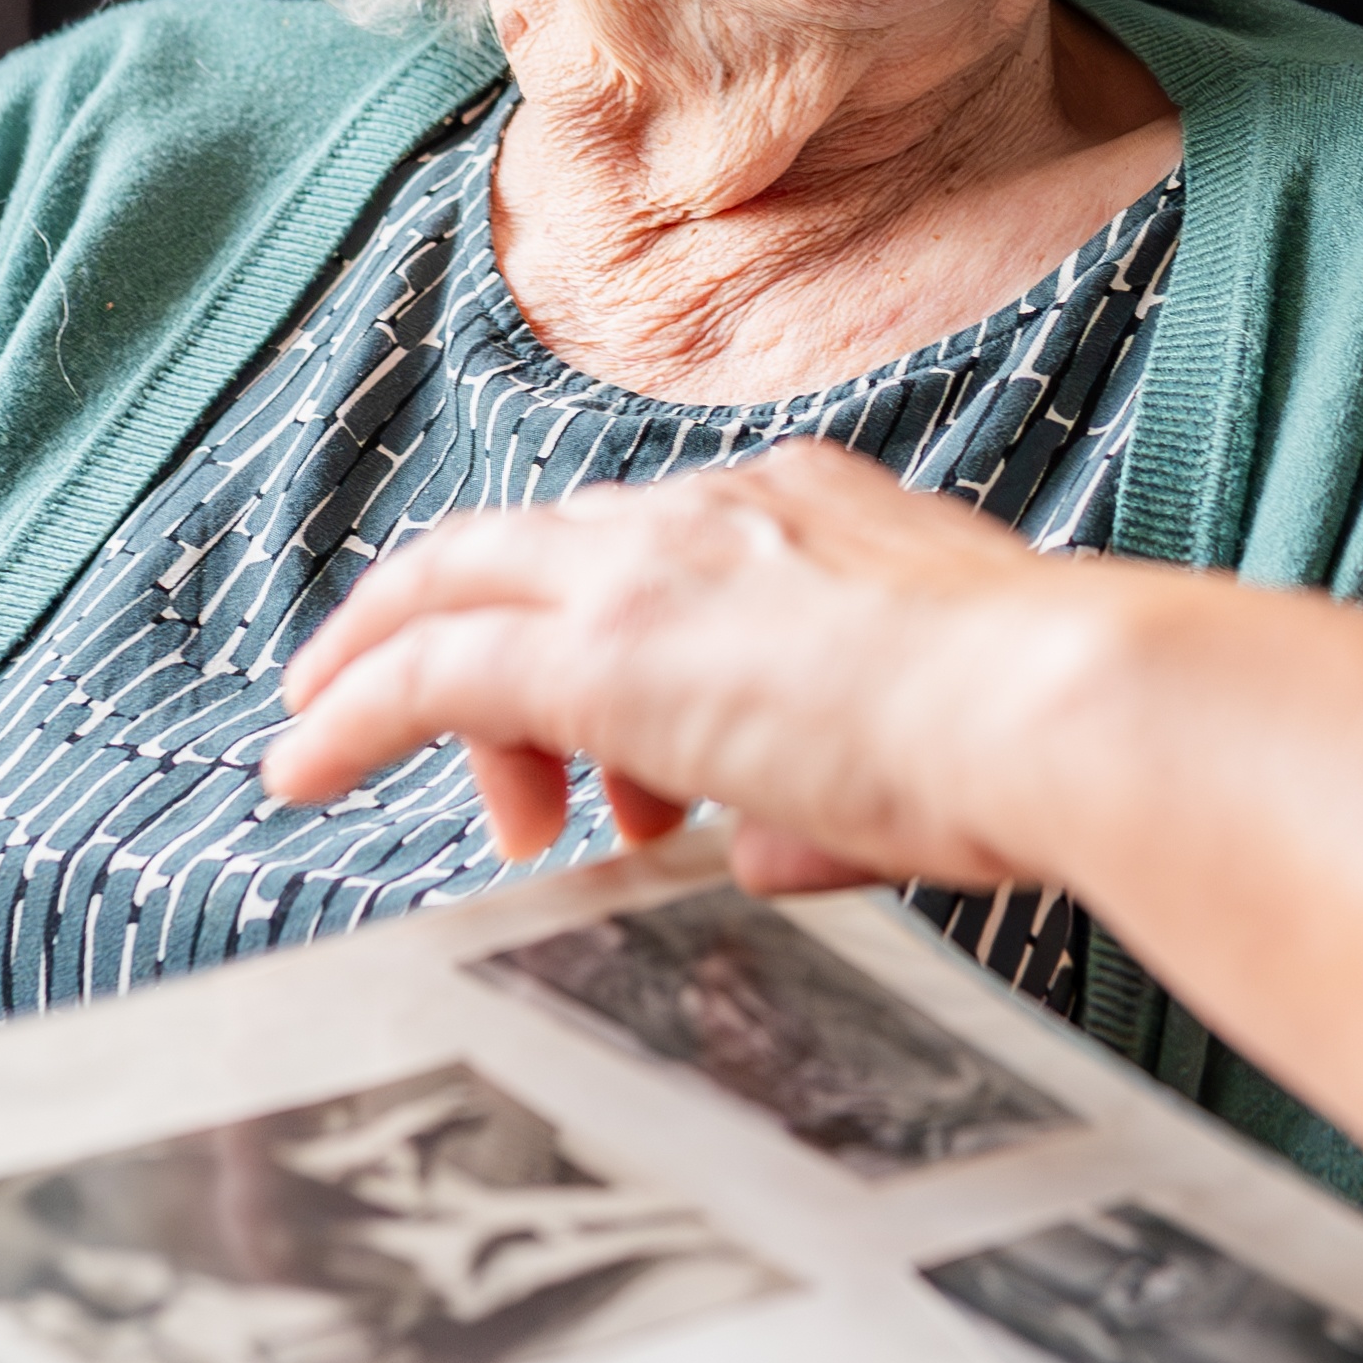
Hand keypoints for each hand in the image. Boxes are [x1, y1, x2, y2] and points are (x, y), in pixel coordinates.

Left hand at [264, 438, 1165, 888]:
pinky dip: (351, 714)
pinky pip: (430, 671)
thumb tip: (757, 851)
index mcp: (812, 510)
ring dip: (389, 677)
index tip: (579, 737)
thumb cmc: (1040, 739)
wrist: (1063, 705)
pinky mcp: (599, 651)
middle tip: (415, 725)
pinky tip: (299, 772)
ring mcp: (654, 572)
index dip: (593, 633)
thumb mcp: (924, 757)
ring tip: (320, 753)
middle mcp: (718, 510)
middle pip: (532, 548)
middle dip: (462, 637)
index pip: (648, 547)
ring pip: (458, 587)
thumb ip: (821, 801)